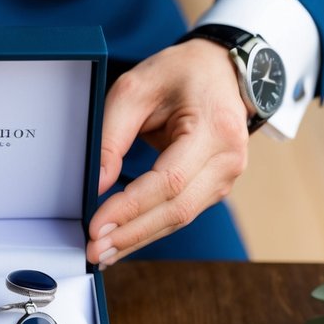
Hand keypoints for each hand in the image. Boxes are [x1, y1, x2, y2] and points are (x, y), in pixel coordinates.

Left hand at [87, 40, 248, 263]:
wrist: (220, 70)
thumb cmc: (181, 73)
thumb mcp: (137, 89)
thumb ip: (113, 136)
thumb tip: (97, 184)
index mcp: (216, 128)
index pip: (170, 180)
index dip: (131, 207)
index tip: (97, 225)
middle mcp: (229, 159)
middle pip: (177, 209)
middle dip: (131, 233)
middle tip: (94, 250)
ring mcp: (226, 176)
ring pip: (179, 218)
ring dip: (138, 238)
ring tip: (102, 252)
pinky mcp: (215, 187)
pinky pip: (181, 213)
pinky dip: (150, 228)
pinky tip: (123, 239)